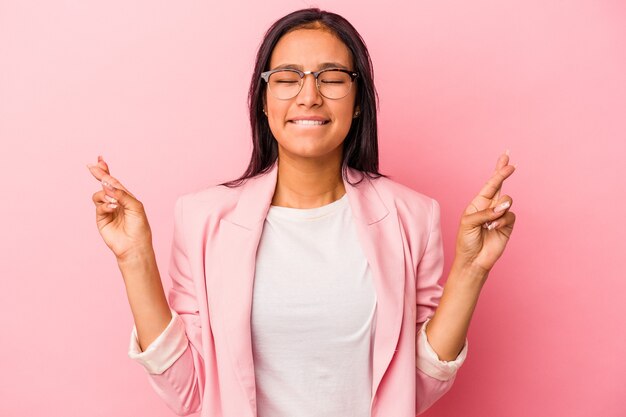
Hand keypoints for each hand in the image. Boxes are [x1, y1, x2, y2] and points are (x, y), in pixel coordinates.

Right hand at [87, 156, 152, 261]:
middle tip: (92, 166)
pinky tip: (113, 208)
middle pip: (104, 185)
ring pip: (99, 195)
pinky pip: (99, 206)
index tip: (100, 159)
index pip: (115, 182)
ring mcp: (107, 209)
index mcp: (126, 197)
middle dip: (99, 175)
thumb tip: (107, 185)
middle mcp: (115, 202)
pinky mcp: (101, 218)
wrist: (134, 245)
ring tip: (115, 203)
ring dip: (105, 195)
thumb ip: (122, 194)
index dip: (107, 171)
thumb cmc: (139, 227)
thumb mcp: (135, 206)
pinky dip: (105, 205)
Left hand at [454, 151, 516, 274]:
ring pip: (507, 201)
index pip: (489, 184)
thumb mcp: (469, 223)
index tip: (506, 157)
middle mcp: (490, 207)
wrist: (473, 260)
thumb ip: (485, 212)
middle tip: (511, 165)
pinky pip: (510, 216)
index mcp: (478, 203)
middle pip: (500, 186)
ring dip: (499, 209)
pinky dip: (501, 221)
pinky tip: (493, 228)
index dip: (498, 171)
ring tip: (490, 221)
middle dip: (504, 173)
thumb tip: (503, 206)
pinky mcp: (508, 225)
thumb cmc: (466, 241)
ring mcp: (500, 215)